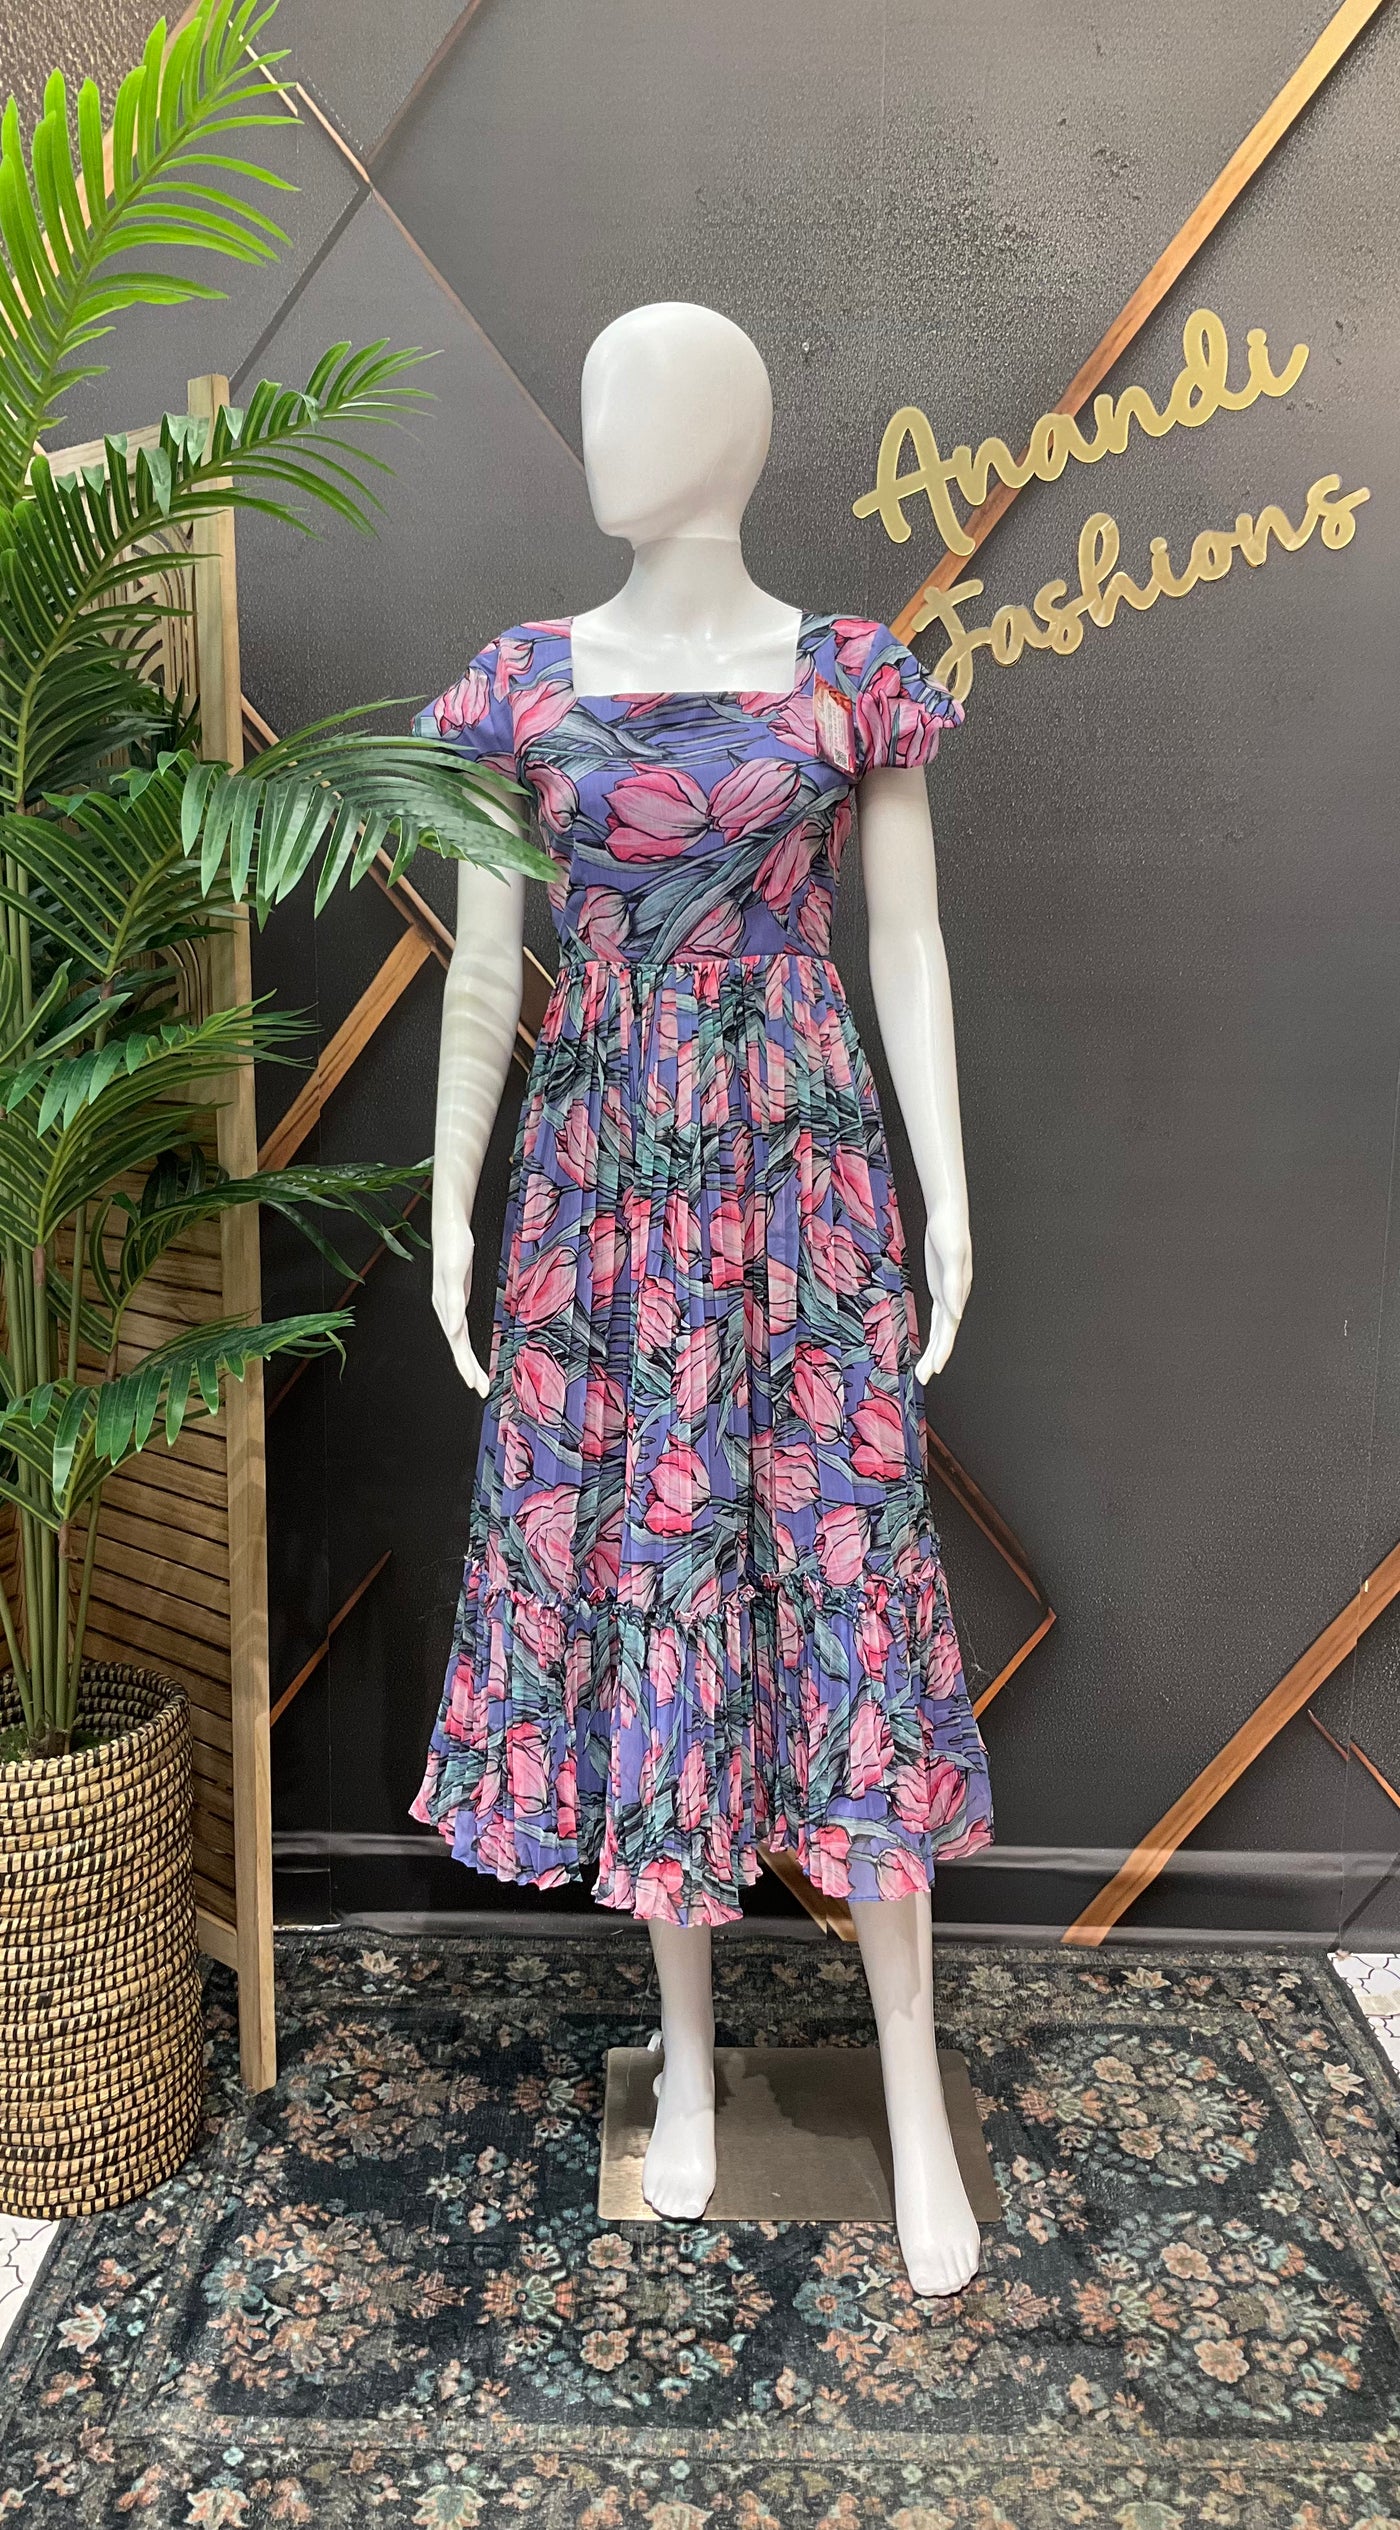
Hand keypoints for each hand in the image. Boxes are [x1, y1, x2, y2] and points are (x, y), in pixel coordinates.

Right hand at [432, 1194, 488, 1394]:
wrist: (451, 1222)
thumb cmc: (453, 1244)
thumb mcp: (456, 1272)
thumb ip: (453, 1302)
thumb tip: (454, 1331)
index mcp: (445, 1306)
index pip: (457, 1344)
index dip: (465, 1366)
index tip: (476, 1385)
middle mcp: (446, 1308)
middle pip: (458, 1345)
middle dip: (469, 1368)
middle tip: (482, 1389)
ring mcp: (451, 1302)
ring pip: (459, 1338)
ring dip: (468, 1358)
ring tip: (478, 1376)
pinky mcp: (457, 1295)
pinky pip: (462, 1327)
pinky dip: (467, 1342)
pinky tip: (471, 1347)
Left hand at [916, 1216, 971, 1382]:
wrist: (948, 1214)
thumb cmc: (950, 1231)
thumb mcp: (951, 1256)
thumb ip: (952, 1285)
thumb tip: (954, 1313)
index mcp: (957, 1292)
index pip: (949, 1328)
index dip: (943, 1350)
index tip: (936, 1369)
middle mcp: (954, 1296)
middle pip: (945, 1334)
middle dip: (936, 1357)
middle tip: (924, 1378)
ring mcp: (948, 1293)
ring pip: (941, 1328)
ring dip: (934, 1349)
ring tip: (925, 1371)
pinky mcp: (940, 1287)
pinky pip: (937, 1317)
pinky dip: (934, 1333)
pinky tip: (931, 1343)